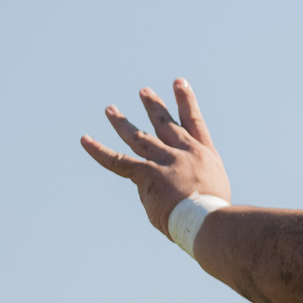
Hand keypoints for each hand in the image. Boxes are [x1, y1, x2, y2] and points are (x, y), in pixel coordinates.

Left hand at [81, 80, 230, 237]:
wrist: (209, 219)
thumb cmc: (216, 215)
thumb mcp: (217, 193)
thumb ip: (197, 185)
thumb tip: (176, 193)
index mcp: (205, 155)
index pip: (194, 122)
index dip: (186, 101)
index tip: (179, 83)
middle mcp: (184, 152)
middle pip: (164, 123)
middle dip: (153, 106)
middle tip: (143, 92)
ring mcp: (165, 160)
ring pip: (138, 137)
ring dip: (121, 122)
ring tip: (110, 109)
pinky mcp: (147, 173)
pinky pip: (117, 160)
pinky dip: (99, 150)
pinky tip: (85, 140)